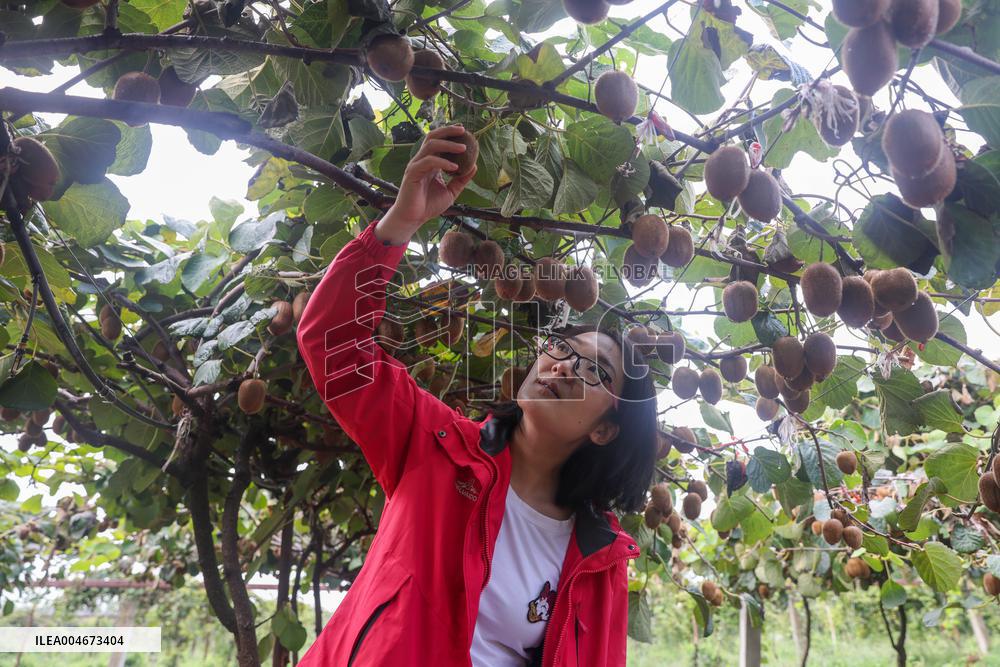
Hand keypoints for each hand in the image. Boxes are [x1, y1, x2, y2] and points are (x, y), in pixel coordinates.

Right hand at [375, 125, 477, 244]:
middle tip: (463, 131)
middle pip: (433, 137)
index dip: (450, 134)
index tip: (464, 131)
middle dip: (448, 131)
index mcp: (430, 162)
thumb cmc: (429, 205)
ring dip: (448, 145)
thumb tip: (475, 166)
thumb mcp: (451, 192)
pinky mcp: (412, 173)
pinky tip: (454, 167)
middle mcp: (422, 160)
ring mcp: (416, 165)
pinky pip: (428, 162)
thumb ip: (461, 179)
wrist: (414, 218)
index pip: (439, 142)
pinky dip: (442, 162)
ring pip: (430, 145)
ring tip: (463, 148)